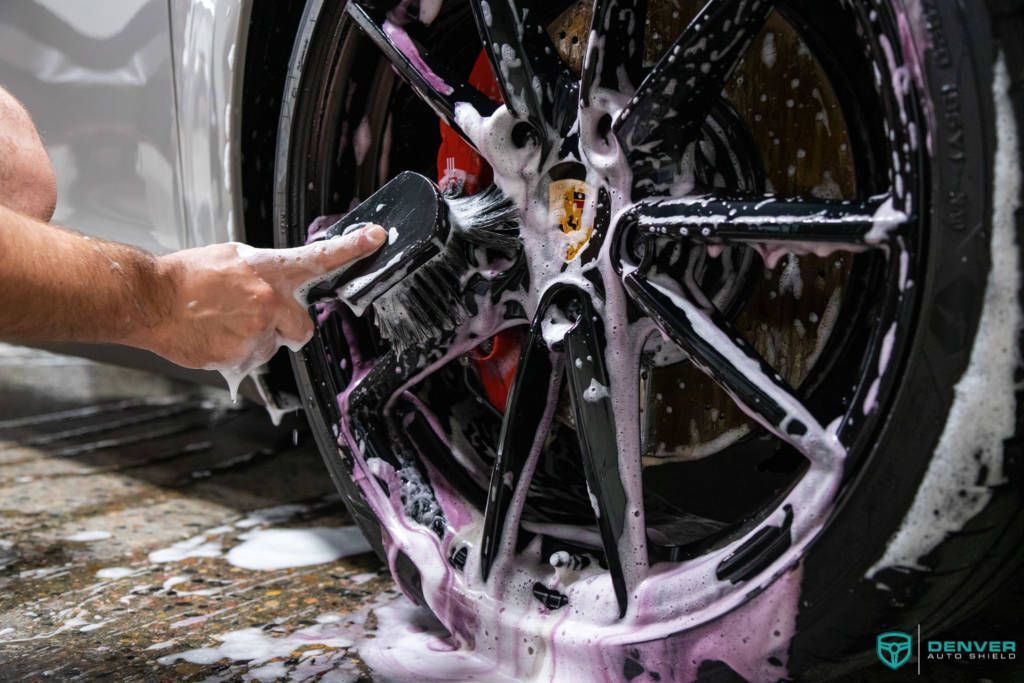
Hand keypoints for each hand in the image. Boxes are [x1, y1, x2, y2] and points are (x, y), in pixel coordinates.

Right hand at [142, 225, 385, 377]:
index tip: (377, 237)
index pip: (320, 257)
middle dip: (287, 327)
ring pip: (273, 346)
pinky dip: (237, 354)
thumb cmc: (186, 278)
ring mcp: (257, 331)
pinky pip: (251, 361)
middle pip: (303, 327)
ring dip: (256, 340)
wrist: (149, 299)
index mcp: (268, 270)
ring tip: (224, 323)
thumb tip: (277, 284)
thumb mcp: (231, 259)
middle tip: (256, 317)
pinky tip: (216, 337)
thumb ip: (263, 273)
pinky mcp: (241, 357)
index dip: (352, 248)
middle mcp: (269, 300)